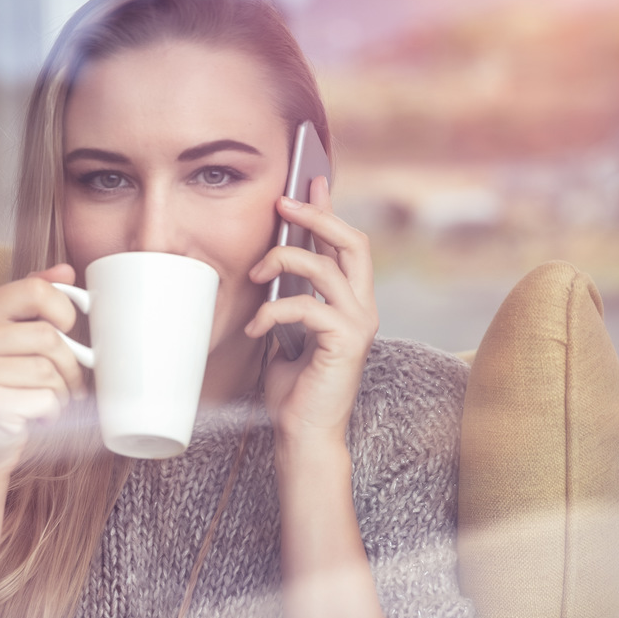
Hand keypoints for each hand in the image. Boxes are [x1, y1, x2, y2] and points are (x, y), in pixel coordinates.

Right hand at [0, 263, 86, 472]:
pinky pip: (44, 399)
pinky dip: (52, 412)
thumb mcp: (13, 337)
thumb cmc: (3, 386)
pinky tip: (37, 417)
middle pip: (48, 336)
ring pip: (48, 370)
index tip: (67, 328)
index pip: (35, 290)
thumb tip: (66, 271)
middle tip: (68, 382)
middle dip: (69, 364)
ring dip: (61, 392)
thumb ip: (34, 301)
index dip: (64, 310)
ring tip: (49, 401)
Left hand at [245, 177, 377, 444]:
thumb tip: (267, 269)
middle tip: (283, 202)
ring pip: (327, 266)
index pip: (344, 245)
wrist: (303, 436)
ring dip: (284, 260)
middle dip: (316, 216)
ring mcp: (358, 324)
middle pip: (351, 242)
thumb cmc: (293, 390)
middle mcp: (362, 308)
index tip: (309, 181)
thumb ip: (288, 302)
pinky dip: (274, 311)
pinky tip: (255, 328)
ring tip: (256, 274)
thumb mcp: (286, 334)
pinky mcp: (346, 342)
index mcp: (350, 303)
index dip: (327, 211)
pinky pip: (308, 306)